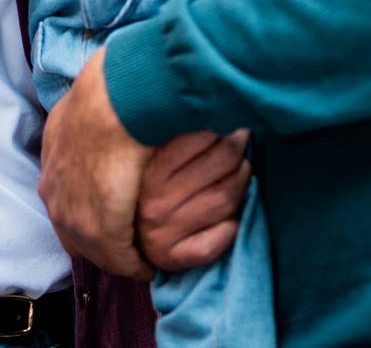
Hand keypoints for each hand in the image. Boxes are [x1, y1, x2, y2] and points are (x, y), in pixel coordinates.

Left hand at [39, 48, 154, 279]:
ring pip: (95, 244)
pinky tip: (152, 264)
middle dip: (101, 231)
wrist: (117, 100)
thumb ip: (101, 105)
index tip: (116, 201)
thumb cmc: (117, 87)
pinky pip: (118, 258)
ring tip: (147, 255)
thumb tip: (119, 101)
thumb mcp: (99, 91)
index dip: (90, 196)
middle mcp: (53, 184)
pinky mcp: (96, 229)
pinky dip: (136, 263)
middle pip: (74, 221)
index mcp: (52, 145)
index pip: (65, 184)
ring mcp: (70, 210)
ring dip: (120, 251)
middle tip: (133, 237)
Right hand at [137, 130, 249, 271]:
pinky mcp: (176, 259)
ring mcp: (163, 235)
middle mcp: (153, 205)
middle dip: (236, 150)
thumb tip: (214, 110)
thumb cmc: (151, 187)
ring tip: (242, 170)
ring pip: (225, 199)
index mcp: (149, 173)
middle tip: (240, 141)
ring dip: (242, 181)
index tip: (226, 121)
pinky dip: (234, 224)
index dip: (218, 128)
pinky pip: (220, 238)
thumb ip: (178, 138)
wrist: (128, 239)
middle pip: (219, 166)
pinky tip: (233, 213)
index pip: (195, 140)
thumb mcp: (155, 158)